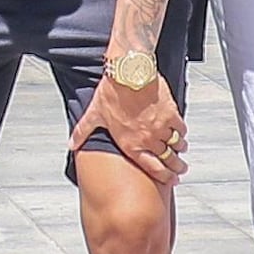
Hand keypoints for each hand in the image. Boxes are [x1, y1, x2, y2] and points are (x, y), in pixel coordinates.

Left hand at [72, 55, 188, 182]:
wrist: (129, 73)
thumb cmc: (112, 93)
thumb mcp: (94, 114)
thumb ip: (83, 132)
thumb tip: (71, 143)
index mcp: (131, 145)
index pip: (153, 168)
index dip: (165, 177)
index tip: (171, 180)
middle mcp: (148, 140)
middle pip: (169, 160)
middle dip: (177, 167)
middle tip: (181, 169)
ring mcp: (161, 128)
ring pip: (176, 145)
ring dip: (179, 149)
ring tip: (181, 149)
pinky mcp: (171, 114)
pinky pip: (180, 128)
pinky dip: (181, 131)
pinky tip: (180, 131)